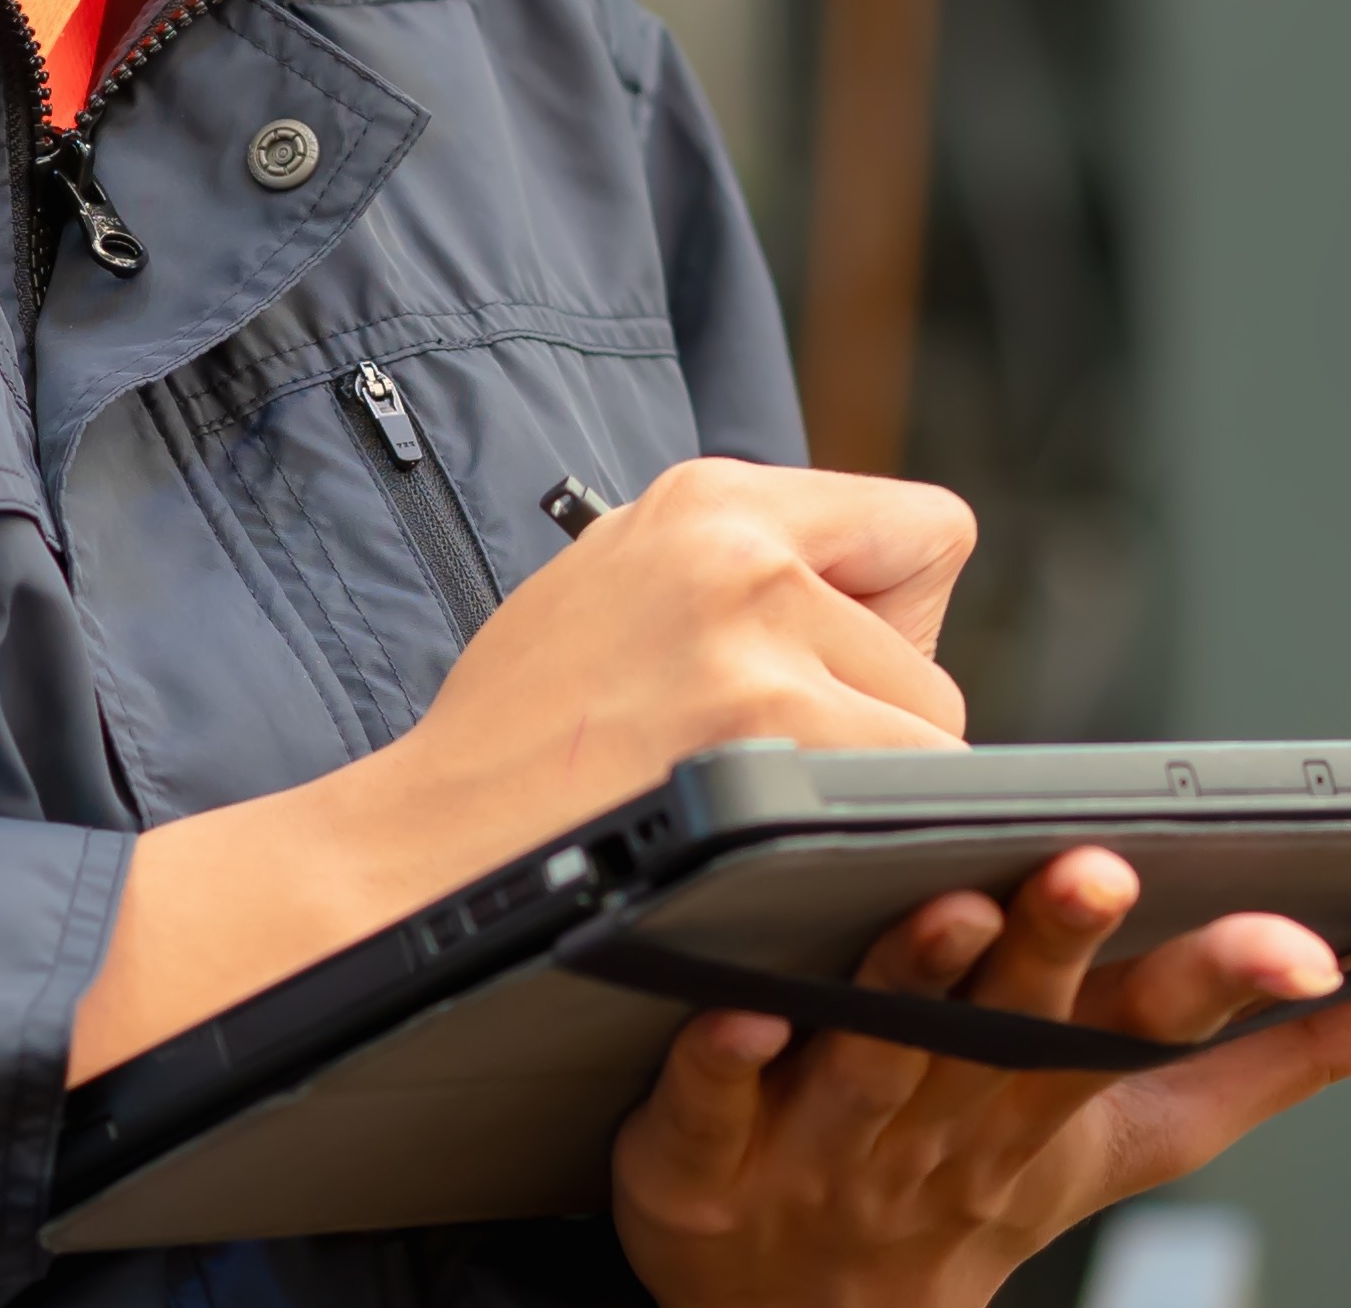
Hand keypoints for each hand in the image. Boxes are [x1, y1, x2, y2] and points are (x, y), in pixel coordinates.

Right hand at [74, 461, 980, 1075]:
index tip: (836, 677)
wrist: (421, 852)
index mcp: (707, 499)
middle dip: (874, 727)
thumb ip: (748, 576)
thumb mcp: (619, 590)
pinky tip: (765, 851)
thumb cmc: (516, 748)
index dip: (893, 620)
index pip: (920, 529)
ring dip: (864, 792)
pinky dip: (860, 845)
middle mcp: (742, 548)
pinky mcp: (769, 732)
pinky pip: (906, 801)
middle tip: (762, 772)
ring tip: (743, 811)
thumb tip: (884, 623)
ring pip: (929, 737)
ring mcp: (759, 639)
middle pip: (929, 658)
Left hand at [608, 847, 1350, 1307]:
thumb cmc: (980, 1189)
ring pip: (881, 1049)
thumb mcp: (1145, 1136)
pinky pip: (710, 1098)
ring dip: (919, 981)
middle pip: (1024, 1030)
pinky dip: (725, 1056)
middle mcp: (960, 1117)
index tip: (1309, 939)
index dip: (1240, 984)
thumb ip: (1291, 1055)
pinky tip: (744, 1008)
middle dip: (1064, 954)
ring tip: (953, 906)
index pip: (1170, 1032)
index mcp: (1065, 1098)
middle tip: (1102, 871)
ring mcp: (834, 1138)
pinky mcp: (706, 1154)